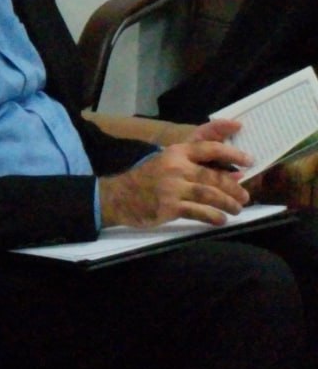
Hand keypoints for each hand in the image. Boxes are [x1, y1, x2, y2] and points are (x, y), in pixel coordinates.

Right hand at [99, 118, 251, 227]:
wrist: (119, 196)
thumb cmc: (148, 176)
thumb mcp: (168, 159)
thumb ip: (198, 158)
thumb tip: (234, 170)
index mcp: (176, 152)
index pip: (209, 148)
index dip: (232, 153)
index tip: (249, 161)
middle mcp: (176, 168)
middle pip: (213, 177)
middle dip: (233, 187)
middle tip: (244, 196)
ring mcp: (172, 189)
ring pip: (209, 195)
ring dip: (227, 203)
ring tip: (237, 209)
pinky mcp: (169, 207)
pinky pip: (198, 212)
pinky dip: (213, 217)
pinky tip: (221, 220)